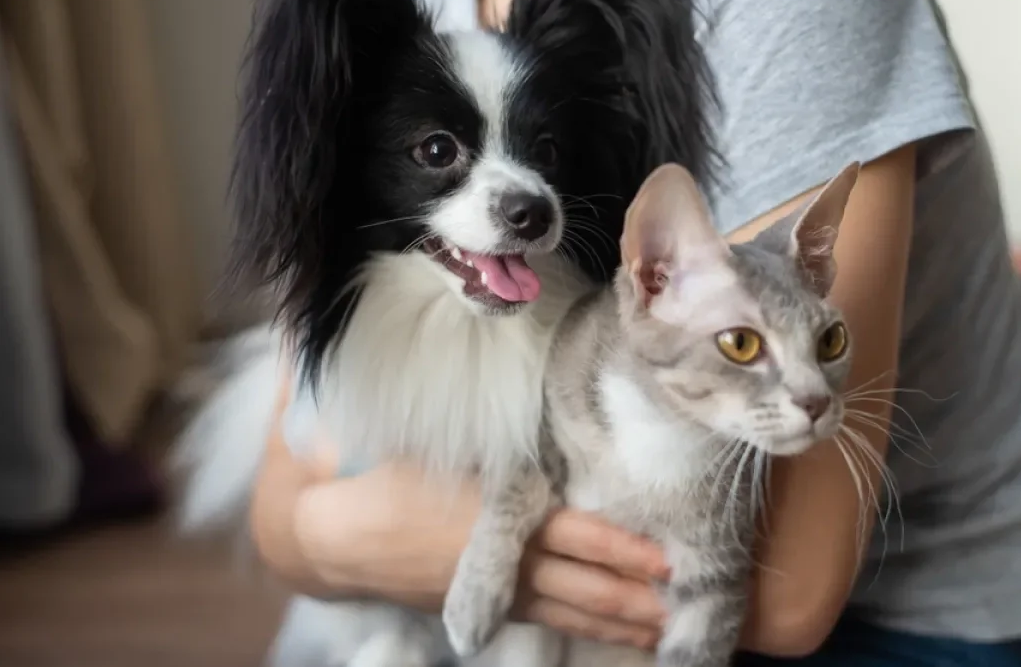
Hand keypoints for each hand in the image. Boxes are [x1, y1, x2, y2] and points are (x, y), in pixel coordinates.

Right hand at [288, 455, 667, 649]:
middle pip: (583, 583)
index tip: (665, 557)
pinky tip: (614, 633)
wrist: (335, 541)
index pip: (575, 535)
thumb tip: (527, 387)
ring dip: (619, 622)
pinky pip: (548, 620)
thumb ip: (480, 425)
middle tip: (684, 605)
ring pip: (571, 611)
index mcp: (500, 514)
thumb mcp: (433, 444)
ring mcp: (499, 588)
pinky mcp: (489, 604)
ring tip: (665, 631)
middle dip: (635, 597)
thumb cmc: (387, 479)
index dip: (621, 549)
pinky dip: (585, 628)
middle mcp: (507, 558)